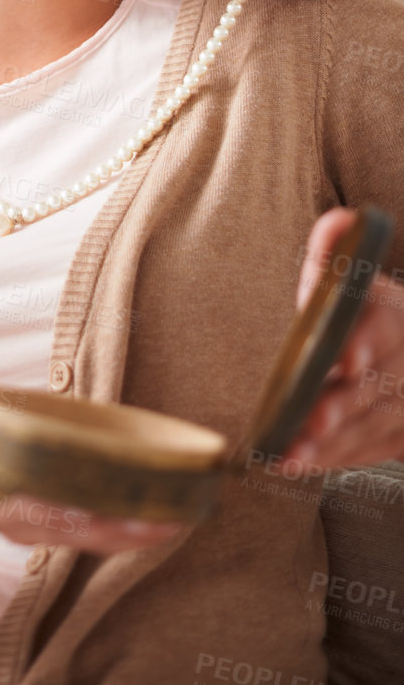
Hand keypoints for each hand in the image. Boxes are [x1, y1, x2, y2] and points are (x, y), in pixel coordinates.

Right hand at [0, 392, 183, 555]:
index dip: (62, 512)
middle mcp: (15, 522)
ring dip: (135, 530)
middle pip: (70, 530)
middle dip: (115, 527)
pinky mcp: (63, 519)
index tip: (99, 509)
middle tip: (163, 518)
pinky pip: (101, 529)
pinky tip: (168, 512)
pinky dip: (134, 523)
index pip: (25, 510)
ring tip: (179, 516)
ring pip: (92, 536)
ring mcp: (41, 526)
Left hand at [280, 208, 403, 472]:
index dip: (367, 339)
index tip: (347, 358)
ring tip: (290, 451)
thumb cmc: (366, 313)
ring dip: (332, 443)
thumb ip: (338, 250)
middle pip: (379, 385)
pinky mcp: (400, 437)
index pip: (386, 322)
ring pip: (373, 425)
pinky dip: (334, 459)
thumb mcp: (356, 277)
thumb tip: (340, 221)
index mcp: (395, 314)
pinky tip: (297, 463)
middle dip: (344, 404)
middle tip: (311, 418)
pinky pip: (369, 451)